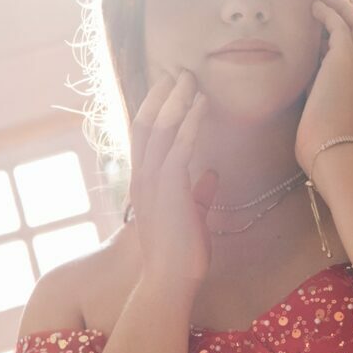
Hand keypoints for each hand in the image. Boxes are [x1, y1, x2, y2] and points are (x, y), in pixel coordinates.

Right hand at [128, 68, 218, 288]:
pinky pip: (179, 146)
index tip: (170, 88)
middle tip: (178, 72)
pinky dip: (190, 122)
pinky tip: (201, 104)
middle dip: (162, 95)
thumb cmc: (181, 255)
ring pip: (160, 129)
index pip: (144, 136)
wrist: (169, 280)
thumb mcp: (191, 216)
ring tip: (191, 78)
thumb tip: (211, 175)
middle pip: (146, 124)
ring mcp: (152, 182)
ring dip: (176, 100)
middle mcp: (142, 178)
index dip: (155, 108)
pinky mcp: (169, 189)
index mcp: (144, 184)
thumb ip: (198, 194)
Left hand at [295, 0, 352, 178]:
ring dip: (341, 9)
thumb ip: (326, 98)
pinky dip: (328, 13)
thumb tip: (309, 84)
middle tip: (333, 6)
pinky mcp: (345, 62)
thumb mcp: (331, 119)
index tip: (337, 31)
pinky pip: (339, 26)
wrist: (332, 154)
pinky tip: (313, 8)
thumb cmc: (325, 148)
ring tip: (321, 1)